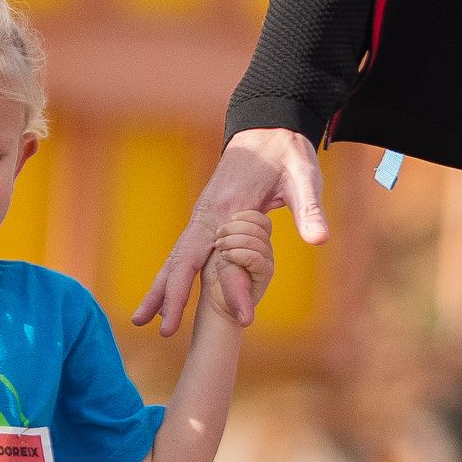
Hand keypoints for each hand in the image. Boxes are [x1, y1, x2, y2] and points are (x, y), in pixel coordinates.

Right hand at [134, 127, 326, 334]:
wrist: (265, 129)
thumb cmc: (287, 155)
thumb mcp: (305, 178)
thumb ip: (310, 209)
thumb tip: (320, 240)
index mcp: (230, 208)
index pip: (226, 258)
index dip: (233, 291)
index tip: (242, 320)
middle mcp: (207, 214)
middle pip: (182, 260)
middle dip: (171, 296)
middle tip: (163, 331)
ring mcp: (201, 216)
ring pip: (175, 257)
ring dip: (159, 289)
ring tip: (141, 320)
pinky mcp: (203, 218)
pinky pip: (181, 252)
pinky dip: (168, 275)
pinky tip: (160, 295)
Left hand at [204, 211, 275, 324]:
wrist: (218, 300)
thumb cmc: (215, 272)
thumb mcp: (219, 245)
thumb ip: (227, 230)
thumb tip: (227, 220)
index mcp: (256, 237)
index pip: (261, 219)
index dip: (246, 215)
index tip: (227, 218)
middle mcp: (265, 247)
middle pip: (261, 226)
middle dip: (236, 226)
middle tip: (218, 235)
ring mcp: (267, 260)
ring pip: (258, 241)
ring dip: (234, 241)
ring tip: (220, 247)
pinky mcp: (264, 274)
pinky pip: (256, 258)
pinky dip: (239, 254)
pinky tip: (226, 256)